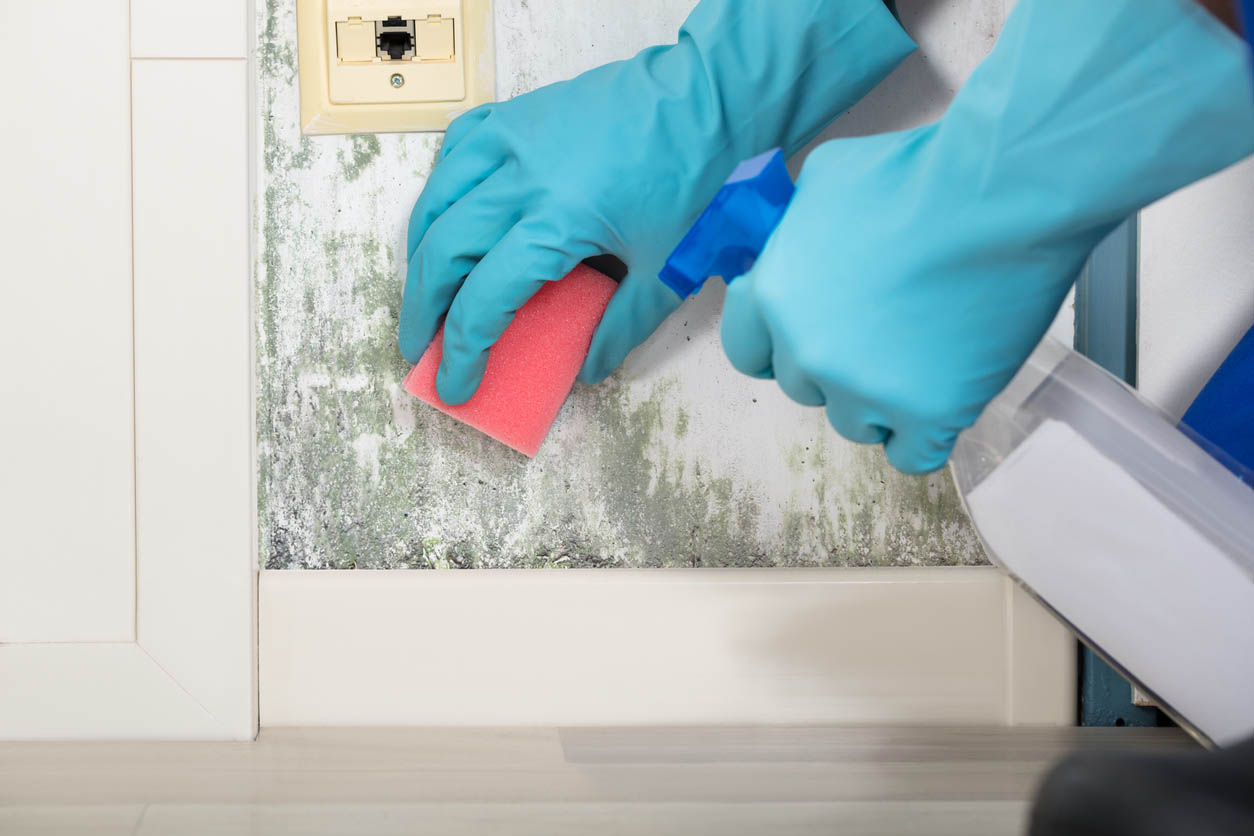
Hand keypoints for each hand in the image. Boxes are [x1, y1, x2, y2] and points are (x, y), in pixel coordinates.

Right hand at [400, 0, 914, 403]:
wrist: (710, 97)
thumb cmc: (696, 179)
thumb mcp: (667, 269)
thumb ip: (621, 326)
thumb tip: (588, 370)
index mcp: (557, 221)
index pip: (484, 299)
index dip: (462, 350)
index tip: (455, 384)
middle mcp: (519, 177)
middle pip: (441, 252)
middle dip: (422, 310)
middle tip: (420, 348)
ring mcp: (510, 139)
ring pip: (435, 201)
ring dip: (421, 254)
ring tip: (425, 293)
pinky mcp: (514, 114)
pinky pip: (454, 153)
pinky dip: (441, 192)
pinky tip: (449, 219)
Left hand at [721, 0, 1253, 474]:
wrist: (1005, 191)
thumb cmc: (920, 173)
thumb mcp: (825, 180)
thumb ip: (793, 231)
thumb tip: (787, 250)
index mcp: (773, 296)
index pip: (747, 350)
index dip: (778, 344)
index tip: (808, 339)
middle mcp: (808, 352)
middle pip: (804, 388)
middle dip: (837, 366)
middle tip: (887, 330)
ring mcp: (866, 389)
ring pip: (855, 423)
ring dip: (881, 401)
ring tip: (926, 352)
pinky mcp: (928, 413)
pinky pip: (911, 455)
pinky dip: (924, 436)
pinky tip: (944, 403)